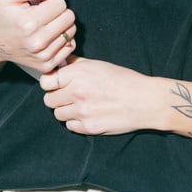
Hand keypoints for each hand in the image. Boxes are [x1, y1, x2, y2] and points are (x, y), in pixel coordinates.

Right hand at [0, 0, 76, 72]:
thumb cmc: (0, 17)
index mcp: (29, 23)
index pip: (60, 3)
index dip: (51, 0)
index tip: (40, 4)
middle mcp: (38, 41)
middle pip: (69, 17)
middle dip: (58, 12)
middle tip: (43, 14)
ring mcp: (43, 55)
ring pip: (71, 31)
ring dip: (61, 26)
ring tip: (45, 25)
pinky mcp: (47, 65)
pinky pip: (69, 46)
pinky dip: (63, 39)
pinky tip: (49, 36)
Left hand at [40, 58, 159, 133]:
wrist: (145, 100)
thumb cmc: (124, 80)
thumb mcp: (99, 65)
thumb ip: (77, 64)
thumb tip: (60, 63)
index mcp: (78, 74)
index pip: (46, 81)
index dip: (51, 83)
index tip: (57, 84)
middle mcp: (77, 92)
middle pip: (49, 100)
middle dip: (57, 98)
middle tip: (69, 96)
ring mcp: (82, 112)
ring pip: (58, 114)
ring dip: (66, 111)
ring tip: (81, 106)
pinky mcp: (88, 127)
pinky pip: (70, 126)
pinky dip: (76, 122)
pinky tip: (89, 115)